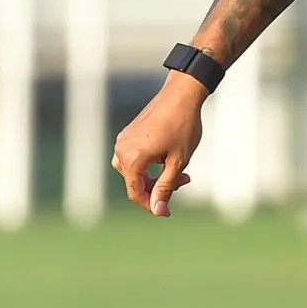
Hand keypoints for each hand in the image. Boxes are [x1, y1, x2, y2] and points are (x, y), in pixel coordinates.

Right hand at [112, 74, 205, 216]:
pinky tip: (168, 158)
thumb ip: (165, 188)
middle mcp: (122, 149)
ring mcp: (123, 140)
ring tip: (178, 172)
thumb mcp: (178, 162)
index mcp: (132, 158)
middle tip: (184, 181)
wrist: (181, 96)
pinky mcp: (128, 134)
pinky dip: (150, 164)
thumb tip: (158, 211)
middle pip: (135, 182)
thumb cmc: (183, 128)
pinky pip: (134, 157)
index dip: (152, 205)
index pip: (136, 192)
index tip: (168, 211)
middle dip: (158, 187)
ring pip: (134, 170)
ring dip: (154, 176)